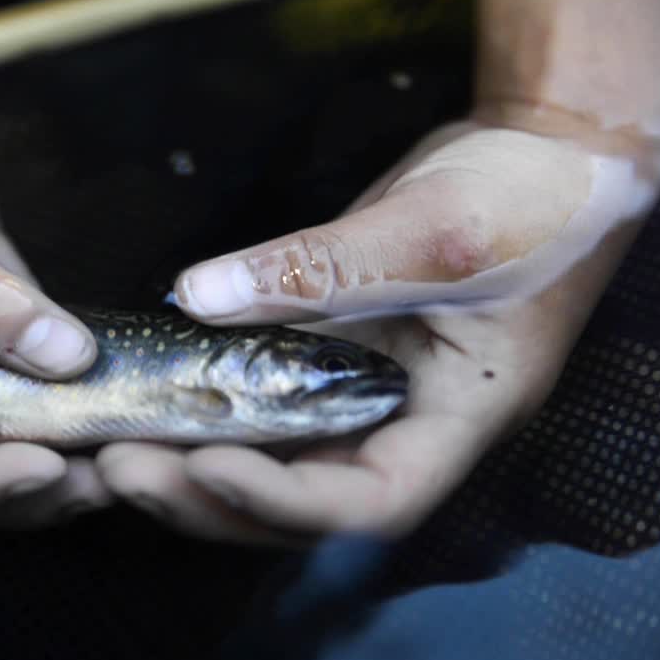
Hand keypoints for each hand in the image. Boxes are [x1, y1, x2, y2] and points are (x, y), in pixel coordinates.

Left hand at [95, 119, 659, 543]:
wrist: (548, 157)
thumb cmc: (530, 199)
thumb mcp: (436, 228)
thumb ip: (324, 266)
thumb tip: (196, 297)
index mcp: (458, 416)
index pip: (373, 498)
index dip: (287, 499)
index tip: (207, 465)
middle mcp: (404, 424)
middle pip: (304, 502)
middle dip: (210, 496)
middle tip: (120, 468)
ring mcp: (362, 394)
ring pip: (274, 461)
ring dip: (192, 465)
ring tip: (111, 451)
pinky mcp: (328, 357)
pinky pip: (262, 403)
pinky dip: (204, 411)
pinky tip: (144, 402)